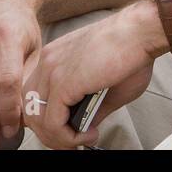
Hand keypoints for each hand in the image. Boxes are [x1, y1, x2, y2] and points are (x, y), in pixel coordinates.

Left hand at [21, 4, 158, 148]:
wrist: (141, 32)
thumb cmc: (132, 49)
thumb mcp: (106, 82)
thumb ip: (91, 106)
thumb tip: (85, 127)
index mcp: (55, 58)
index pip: (36, 96)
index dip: (50, 118)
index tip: (71, 129)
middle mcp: (48, 62)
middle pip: (30, 110)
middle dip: (51, 133)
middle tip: (76, 139)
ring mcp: (51, 72)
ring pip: (37, 120)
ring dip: (59, 138)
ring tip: (84, 138)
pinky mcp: (62, 84)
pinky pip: (52, 124)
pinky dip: (68, 137)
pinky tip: (89, 134)